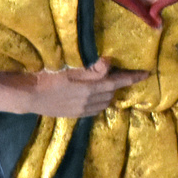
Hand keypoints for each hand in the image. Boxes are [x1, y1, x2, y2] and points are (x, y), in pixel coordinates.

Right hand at [0, 57, 148, 117]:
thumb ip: (92, 69)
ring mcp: (83, 110)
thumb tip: (109, 62)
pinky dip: (101, 101)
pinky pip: (96, 109)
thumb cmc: (49, 77)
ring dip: (110, 92)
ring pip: (105, 101)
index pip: (117, 82)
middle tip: (121, 73)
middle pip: (112, 91)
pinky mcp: (76, 115)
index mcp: (90, 88)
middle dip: (119, 83)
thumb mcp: (71, 69)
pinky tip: (96, 95)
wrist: (30, 96)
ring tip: (107, 83)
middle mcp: (90, 101)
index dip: (132, 78)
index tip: (146, 74)